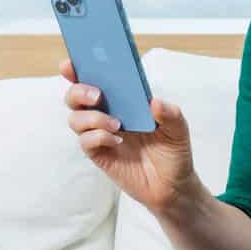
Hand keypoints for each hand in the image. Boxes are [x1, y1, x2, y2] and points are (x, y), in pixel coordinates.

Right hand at [61, 55, 197, 214]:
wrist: (172, 186)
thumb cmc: (173, 153)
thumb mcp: (179, 130)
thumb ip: (170, 114)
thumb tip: (154, 102)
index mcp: (123, 100)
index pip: (96, 78)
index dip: (79, 68)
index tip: (71, 63)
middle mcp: (107, 113)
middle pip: (76, 96)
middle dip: (79, 90)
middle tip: (98, 95)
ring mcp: (100, 133)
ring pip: (75, 118)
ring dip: (92, 117)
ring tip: (117, 124)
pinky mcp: (98, 153)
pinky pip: (85, 141)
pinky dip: (97, 137)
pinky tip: (116, 141)